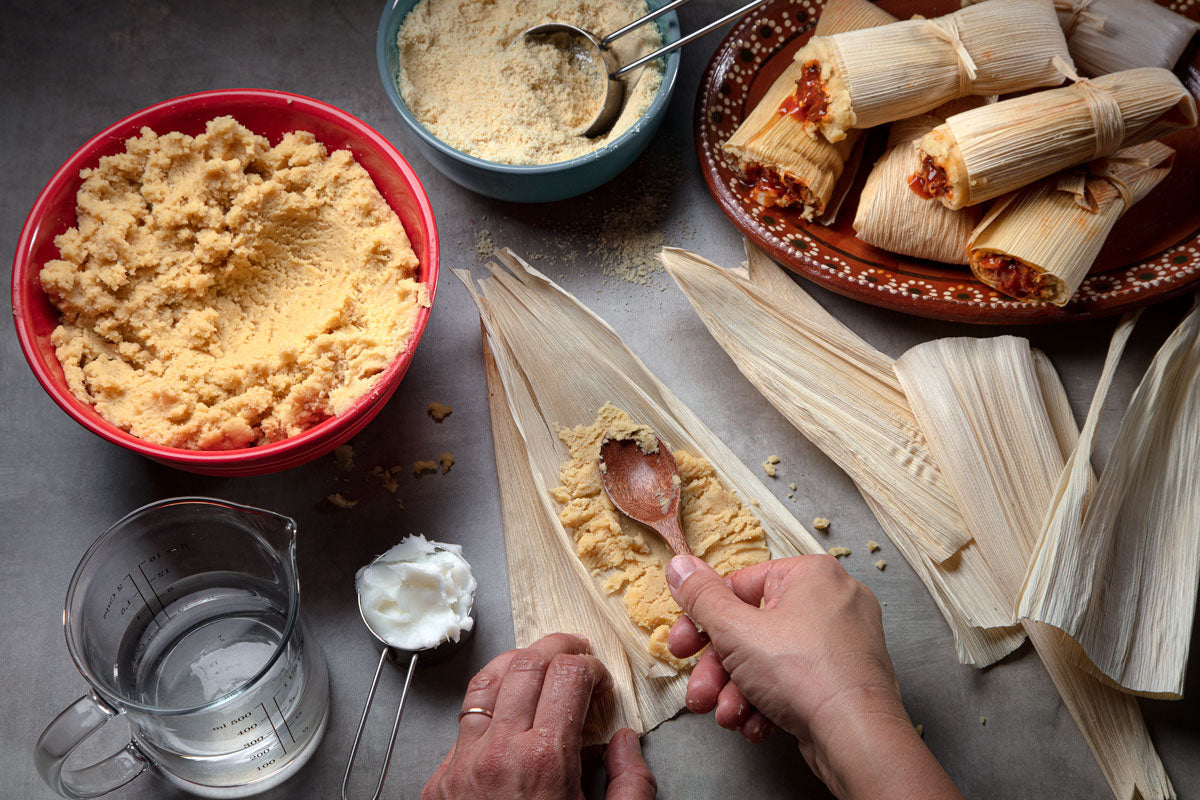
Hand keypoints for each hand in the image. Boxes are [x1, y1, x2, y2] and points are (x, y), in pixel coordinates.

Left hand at [420, 633, 656, 799]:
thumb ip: (631, 783)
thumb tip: (624, 739)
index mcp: (545, 760)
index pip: (568, 674)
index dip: (592, 668)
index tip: (600, 683)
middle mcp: (498, 751)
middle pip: (527, 664)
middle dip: (559, 649)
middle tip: (578, 657)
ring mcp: (460, 763)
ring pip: (486, 681)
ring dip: (519, 664)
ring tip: (540, 667)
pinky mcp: (437, 781)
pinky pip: (462, 722)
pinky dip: (489, 704)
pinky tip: (507, 714)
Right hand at [666, 555, 960, 799]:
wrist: (857, 737)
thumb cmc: (805, 673)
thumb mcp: (736, 631)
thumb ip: (702, 597)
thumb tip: (680, 565)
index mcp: (811, 574)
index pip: (740, 586)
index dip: (703, 620)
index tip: (681, 645)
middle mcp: (832, 602)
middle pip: (753, 630)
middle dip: (720, 669)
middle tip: (699, 691)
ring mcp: (842, 643)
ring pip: (770, 661)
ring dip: (739, 691)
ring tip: (728, 715)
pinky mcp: (844, 679)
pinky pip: (795, 681)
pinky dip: (770, 702)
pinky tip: (756, 724)